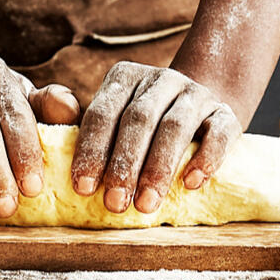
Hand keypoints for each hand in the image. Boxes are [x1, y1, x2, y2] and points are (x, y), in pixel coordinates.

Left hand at [70, 61, 240, 213]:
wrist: (199, 112)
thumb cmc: (142, 126)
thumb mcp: (111, 119)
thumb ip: (80, 126)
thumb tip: (53, 137)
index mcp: (125, 77)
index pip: (103, 111)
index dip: (92, 149)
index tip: (83, 187)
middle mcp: (161, 79)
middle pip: (138, 118)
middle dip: (124, 164)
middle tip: (114, 203)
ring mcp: (196, 93)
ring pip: (175, 126)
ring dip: (158, 167)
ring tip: (145, 203)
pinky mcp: (226, 113)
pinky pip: (219, 133)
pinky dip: (205, 158)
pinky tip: (190, 183)